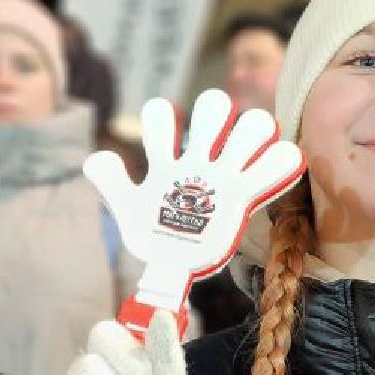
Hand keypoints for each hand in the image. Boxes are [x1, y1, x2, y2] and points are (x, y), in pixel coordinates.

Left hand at [83, 89, 303, 308]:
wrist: (172, 268)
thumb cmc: (152, 236)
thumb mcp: (127, 209)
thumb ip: (112, 182)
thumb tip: (94, 158)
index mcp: (168, 160)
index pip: (164, 116)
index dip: (161, 119)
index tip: (159, 145)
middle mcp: (198, 160)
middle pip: (216, 107)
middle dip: (215, 112)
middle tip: (208, 141)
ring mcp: (224, 175)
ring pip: (252, 127)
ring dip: (251, 132)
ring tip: (239, 159)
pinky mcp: (243, 196)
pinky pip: (272, 167)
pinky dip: (279, 162)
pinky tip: (273, 168)